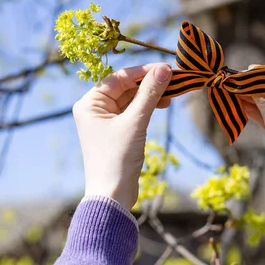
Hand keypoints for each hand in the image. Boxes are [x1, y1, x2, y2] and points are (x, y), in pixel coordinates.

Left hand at [72, 63, 171, 208]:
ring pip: (132, 98)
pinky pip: (134, 111)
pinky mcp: (118, 132)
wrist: (112, 196)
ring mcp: (106, 121)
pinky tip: (164, 104)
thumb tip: (164, 69)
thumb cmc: (117, 158)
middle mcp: (95, 109)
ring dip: (151, 94)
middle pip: (126, 86)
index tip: (167, 67)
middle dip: (150, 82)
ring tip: (173, 93)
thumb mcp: (135, 122)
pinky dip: (148, 106)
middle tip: (174, 79)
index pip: (119, 77)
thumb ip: (149, 93)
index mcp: (90, 103)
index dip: (143, 71)